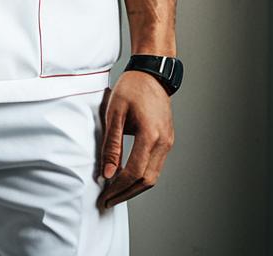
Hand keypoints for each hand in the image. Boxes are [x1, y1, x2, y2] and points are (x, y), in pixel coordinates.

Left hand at [97, 70, 174, 210]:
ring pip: (153, 176)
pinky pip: (156, 166)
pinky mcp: (167, 140)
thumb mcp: (115, 113)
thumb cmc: (131, 88)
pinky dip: (141, 176)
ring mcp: (168, 142)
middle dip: (126, 194)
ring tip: (115, 192)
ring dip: (134, 188)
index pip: (134, 172)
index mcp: (150, 136)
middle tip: (108, 200)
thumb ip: (112, 145)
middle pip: (147, 181)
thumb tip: (107, 173)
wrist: (152, 73)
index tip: (104, 196)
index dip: (119, 188)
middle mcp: (163, 143)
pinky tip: (127, 177)